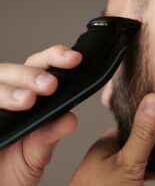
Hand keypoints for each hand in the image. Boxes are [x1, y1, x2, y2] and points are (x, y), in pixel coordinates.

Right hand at [0, 45, 81, 185]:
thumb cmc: (14, 168)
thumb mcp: (37, 153)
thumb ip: (51, 134)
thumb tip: (70, 118)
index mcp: (27, 96)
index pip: (40, 67)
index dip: (56, 58)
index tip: (75, 59)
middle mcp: (5, 96)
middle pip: (13, 70)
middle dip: (32, 74)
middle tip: (50, 85)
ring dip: (11, 90)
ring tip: (28, 100)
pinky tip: (3, 111)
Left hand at [69, 93, 154, 185]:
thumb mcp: (126, 163)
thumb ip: (142, 135)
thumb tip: (153, 102)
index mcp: (107, 144)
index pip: (132, 122)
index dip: (152, 116)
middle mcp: (113, 156)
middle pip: (142, 140)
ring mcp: (121, 173)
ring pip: (147, 159)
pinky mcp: (129, 184)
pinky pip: (149, 173)